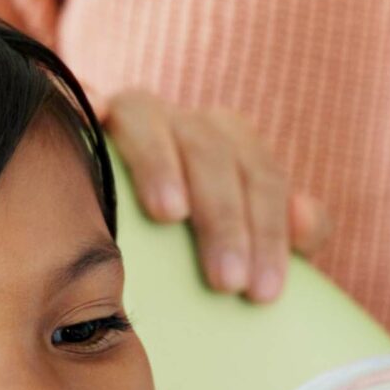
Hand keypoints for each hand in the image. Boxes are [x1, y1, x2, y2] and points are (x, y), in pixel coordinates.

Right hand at [106, 90, 328, 303]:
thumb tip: (305, 220)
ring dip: (162, 163)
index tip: (263, 292)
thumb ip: (285, 234)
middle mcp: (186, 124)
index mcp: (232, 145)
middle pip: (212, 152)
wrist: (121, 228)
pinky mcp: (87, 116)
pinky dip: (88, 97)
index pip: (262, 178)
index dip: (268, 232)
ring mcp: (135, 117)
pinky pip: (84, 97)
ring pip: (152, 120)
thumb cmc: (193, 248)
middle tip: (226, 282)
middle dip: (224, 217)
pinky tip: (93, 112)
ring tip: (170, 213)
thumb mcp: (244, 243)